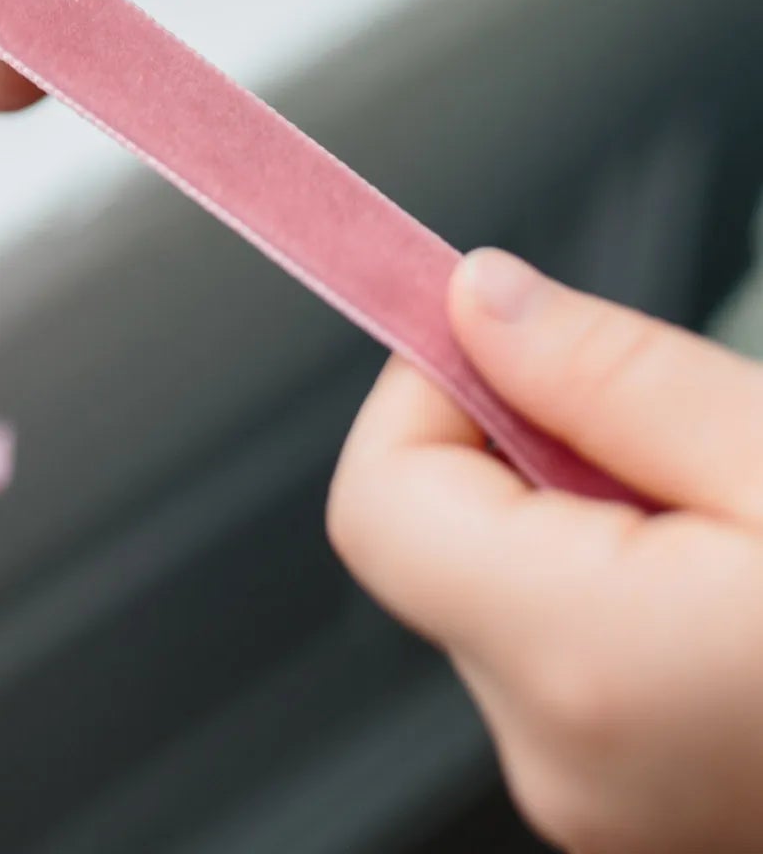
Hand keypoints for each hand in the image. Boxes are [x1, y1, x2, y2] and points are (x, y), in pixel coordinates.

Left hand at [328, 250, 762, 852]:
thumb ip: (608, 373)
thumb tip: (475, 300)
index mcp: (578, 666)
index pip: (376, 502)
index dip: (423, 391)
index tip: (501, 327)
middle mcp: (559, 760)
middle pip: (441, 541)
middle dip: (525, 445)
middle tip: (669, 421)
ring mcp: (599, 804)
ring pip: (507, 591)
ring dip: (585, 512)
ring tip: (732, 511)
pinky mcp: (643, 813)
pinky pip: (571, 657)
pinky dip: (621, 585)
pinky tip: (738, 576)